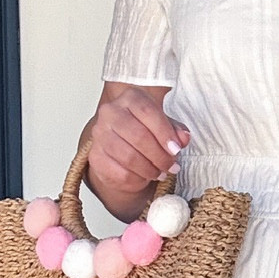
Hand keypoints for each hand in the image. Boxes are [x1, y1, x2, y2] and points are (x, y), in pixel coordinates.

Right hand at [79, 85, 189, 216]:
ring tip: (160, 173)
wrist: (122, 149)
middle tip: (171, 166)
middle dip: (160, 156)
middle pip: (139, 136)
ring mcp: (100, 134)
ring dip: (150, 169)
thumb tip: (183, 138)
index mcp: (130, 98)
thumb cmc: (145, 133)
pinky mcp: (95, 157)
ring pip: (129, 157)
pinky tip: (145, 177)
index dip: (165, 133)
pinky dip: (138, 179)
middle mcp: (110, 112)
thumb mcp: (164, 127)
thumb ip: (176, 131)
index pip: (148, 112)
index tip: (176, 149)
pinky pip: (120, 173)